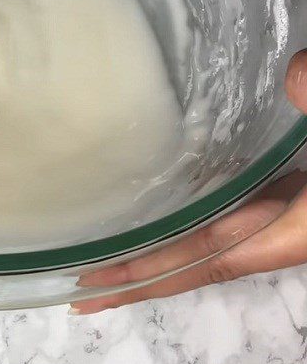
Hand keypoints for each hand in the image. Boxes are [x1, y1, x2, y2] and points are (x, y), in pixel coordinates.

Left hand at [70, 50, 306, 313]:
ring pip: (211, 237)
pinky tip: (170, 201)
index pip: (202, 257)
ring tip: (109, 249)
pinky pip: (231, 212)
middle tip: (77, 284)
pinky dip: (193, 215)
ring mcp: (286, 215)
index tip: (89, 290)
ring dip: (161, 247)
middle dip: (138, 274)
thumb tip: (295, 74)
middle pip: (194, 259)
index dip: (145, 275)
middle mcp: (281, 233)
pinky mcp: (292, 194)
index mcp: (292, 231)